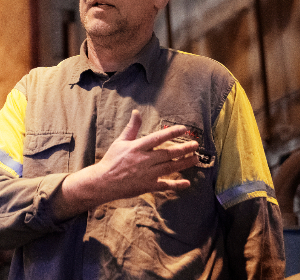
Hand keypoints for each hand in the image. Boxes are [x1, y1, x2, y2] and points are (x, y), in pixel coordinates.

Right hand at [55, 110, 198, 219]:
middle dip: (184, 149)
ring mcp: (147, 174)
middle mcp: (144, 160)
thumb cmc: (112, 160)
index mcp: (137, 147)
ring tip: (195, 159)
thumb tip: (136, 112)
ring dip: (184, 163)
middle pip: (168, 154)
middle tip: (196, 145)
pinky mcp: (147, 186)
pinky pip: (165, 185)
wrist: (103, 182)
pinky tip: (187, 183)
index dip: (172, 133)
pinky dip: (176, 185)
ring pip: (170, 168)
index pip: (158, 138)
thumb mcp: (120, 142)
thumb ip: (131, 128)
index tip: (184, 129)